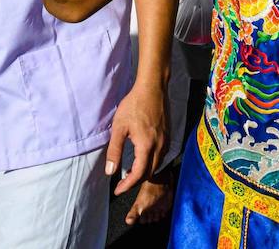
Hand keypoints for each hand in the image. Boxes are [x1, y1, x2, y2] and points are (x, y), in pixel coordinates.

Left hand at [106, 80, 169, 196]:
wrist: (152, 88)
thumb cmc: (134, 105)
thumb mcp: (119, 128)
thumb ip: (114, 151)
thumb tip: (110, 171)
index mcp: (147, 145)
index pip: (139, 174)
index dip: (128, 185)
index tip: (118, 190)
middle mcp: (160, 145)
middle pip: (150, 172)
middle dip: (136, 181)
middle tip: (122, 184)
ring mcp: (166, 140)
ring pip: (157, 164)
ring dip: (145, 172)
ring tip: (131, 174)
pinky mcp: (168, 135)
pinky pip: (161, 155)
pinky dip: (151, 163)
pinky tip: (143, 159)